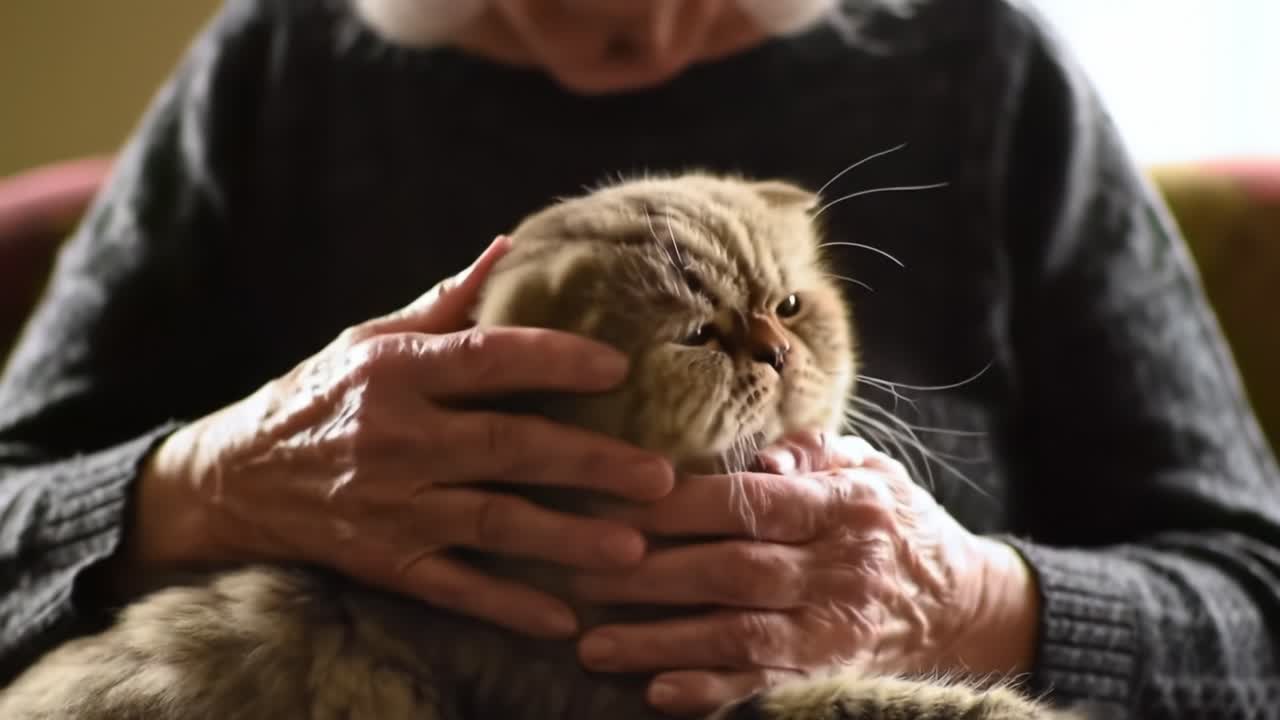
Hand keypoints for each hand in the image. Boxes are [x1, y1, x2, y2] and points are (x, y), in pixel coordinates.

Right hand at [113, 235, 674, 637]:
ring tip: (633, 550)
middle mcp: (397, 439)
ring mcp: (391, 507)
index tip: (617, 367)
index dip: (553, 361)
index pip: (486, 359)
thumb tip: (510, 247)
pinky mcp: (384, 561)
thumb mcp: (368, 339)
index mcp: (396, 372)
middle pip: (507, 449)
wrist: (232, 479)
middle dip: (588, 464)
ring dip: (565, 540)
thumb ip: (444, 301)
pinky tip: (563, 621)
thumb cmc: (317, 397)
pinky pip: (454, 589)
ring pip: (492, 524)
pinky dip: (507, 607)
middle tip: (660, 477)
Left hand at [571, 432, 1038, 715]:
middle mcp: (838, 571)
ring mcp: (833, 632)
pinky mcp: (827, 677)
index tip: (613, 501)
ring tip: (591, 644)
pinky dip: (712, 694)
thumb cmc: (896, 524)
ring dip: (661, 642)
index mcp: (843, 507)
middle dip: (649, 574)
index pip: (751, 502)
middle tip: (576, 572)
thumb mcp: (867, 468)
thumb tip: (757, 451)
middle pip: (732, 570)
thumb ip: (809, 453)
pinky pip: (765, 688)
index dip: (679, 505)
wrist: (965, 607)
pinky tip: (658, 693)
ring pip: (737, 636)